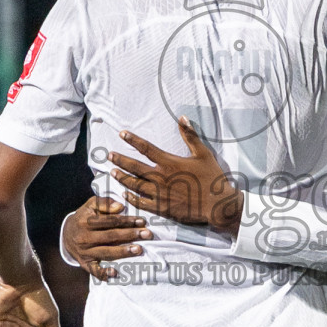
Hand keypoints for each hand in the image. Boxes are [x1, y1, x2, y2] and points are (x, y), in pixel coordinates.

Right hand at [62, 197, 150, 280]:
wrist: (66, 235)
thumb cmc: (84, 217)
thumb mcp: (90, 205)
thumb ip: (105, 203)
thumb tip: (120, 207)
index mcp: (86, 222)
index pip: (110, 221)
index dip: (126, 221)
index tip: (141, 221)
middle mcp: (84, 238)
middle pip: (110, 236)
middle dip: (130, 235)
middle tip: (147, 234)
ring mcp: (84, 252)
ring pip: (106, 252)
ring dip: (123, 252)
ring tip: (138, 250)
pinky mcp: (85, 263)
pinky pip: (94, 270)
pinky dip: (104, 273)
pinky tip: (115, 272)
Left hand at [110, 117, 242, 236]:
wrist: (217, 204)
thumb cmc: (211, 177)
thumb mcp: (202, 153)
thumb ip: (190, 136)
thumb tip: (182, 118)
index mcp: (169, 162)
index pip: (146, 148)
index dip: (133, 140)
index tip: (122, 134)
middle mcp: (161, 177)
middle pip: (134, 167)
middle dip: (120, 160)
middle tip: (109, 155)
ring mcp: (159, 194)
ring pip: (134, 185)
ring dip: (122, 178)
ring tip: (113, 172)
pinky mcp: (162, 208)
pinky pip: (141, 203)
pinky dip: (131, 198)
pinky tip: (125, 194)